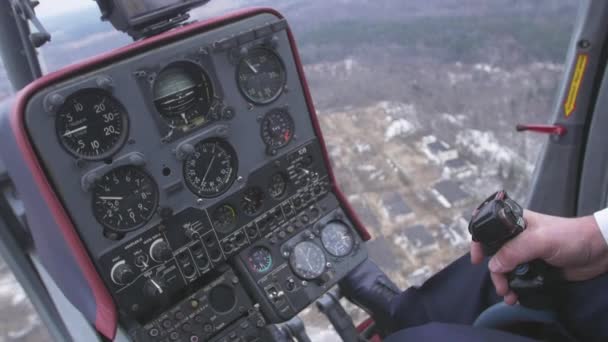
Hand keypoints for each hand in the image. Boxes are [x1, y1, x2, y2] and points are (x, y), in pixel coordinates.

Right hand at [471, 210, 607, 304]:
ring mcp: (526, 253)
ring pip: (504, 268)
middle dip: (494, 271)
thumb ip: (514, 251)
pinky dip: (514, 288)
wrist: (598, 252)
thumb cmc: (570, 237)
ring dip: (503, 283)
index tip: (476, 259)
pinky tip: (516, 296)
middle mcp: (517, 237)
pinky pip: (517, 279)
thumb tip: (493, 265)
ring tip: (509, 294)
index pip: (488, 228)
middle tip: (500, 284)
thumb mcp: (540, 240)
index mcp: (515, 222)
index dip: (478, 241)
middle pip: (494, 253)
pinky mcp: (534, 268)